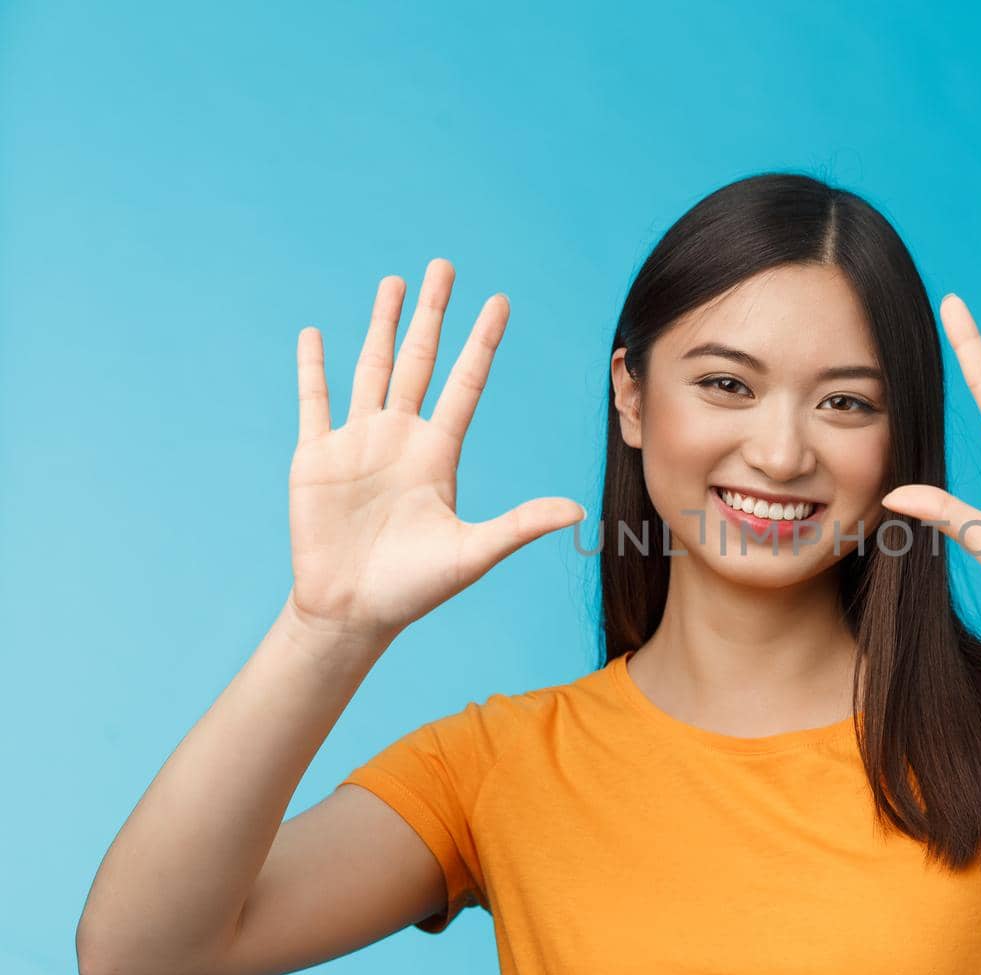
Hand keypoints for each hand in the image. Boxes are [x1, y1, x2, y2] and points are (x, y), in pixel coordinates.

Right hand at [287, 259, 584, 638]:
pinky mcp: (315, 458)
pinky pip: (314, 402)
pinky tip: (314, 334)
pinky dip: (312, 368)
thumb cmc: (414, 589)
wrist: (352, 613)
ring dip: (382, 325)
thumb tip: (578, 510)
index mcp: (439, 453)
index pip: (465, 382)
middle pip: (421, 360)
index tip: (499, 302)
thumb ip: (521, 525)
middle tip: (445, 265)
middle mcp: (401, 437)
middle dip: (434, 314)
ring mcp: (357, 443)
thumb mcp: (473, 553)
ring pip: (372, 368)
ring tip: (395, 282)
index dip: (481, 342)